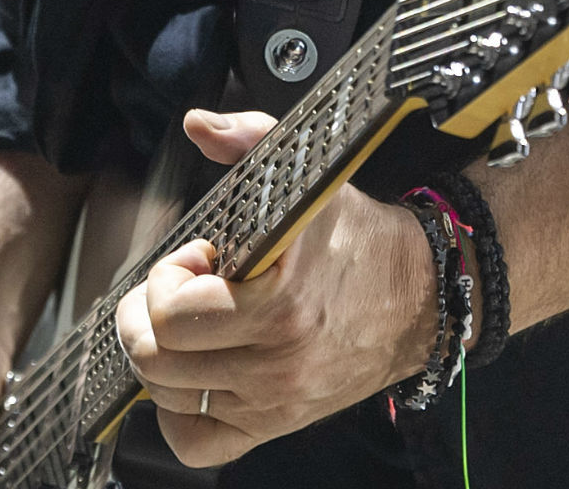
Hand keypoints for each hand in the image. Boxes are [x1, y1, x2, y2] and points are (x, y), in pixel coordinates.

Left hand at [116, 108, 438, 467]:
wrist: (420, 296)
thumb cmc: (360, 240)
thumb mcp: (312, 180)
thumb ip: (251, 140)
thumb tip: (199, 125)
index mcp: (281, 300)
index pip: (172, 314)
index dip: (166, 278)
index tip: (196, 257)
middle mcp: (277, 360)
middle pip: (156, 359)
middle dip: (148, 316)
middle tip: (178, 290)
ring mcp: (275, 400)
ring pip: (167, 397)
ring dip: (163, 354)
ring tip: (194, 324)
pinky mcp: (276, 426)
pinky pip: (194, 444)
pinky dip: (178, 412)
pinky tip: (195, 375)